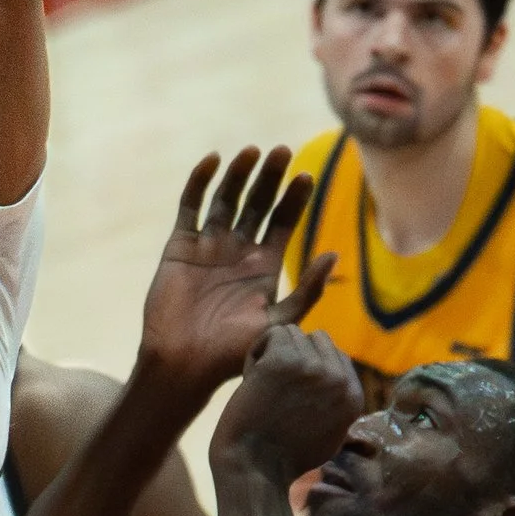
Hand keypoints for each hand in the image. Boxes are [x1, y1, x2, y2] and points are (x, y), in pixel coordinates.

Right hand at [140, 147, 331, 405]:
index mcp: (264, 266)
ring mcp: (208, 247)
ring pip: (226, 198)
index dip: (295, 198)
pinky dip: (200, 182)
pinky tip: (213, 160)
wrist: (184, 365)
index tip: (305, 176)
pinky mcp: (180, 246)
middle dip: (270, 178)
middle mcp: (238, 252)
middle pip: (258, 203)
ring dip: (239, 174)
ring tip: (252, 152)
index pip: (284, 221)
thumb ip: (307, 290)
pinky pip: (191, 206)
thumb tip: (334, 254)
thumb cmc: (233, 353)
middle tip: (282, 151)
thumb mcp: (280, 322)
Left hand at [212, 316, 369, 479]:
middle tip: (274, 390)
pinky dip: (256, 354)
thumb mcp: (329, 434)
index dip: (307, 369)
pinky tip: (252, 381)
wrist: (254, 470)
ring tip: (262, 387)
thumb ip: (336, 402)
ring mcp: (314, 368)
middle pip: (318, 340)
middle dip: (293, 357)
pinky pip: (272, 334)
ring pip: (293, 334)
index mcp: (354, 397)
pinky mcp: (285, 360)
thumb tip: (338, 376)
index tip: (290, 396)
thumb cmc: (282, 458)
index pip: (337, 357)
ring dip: (272, 355)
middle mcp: (339, 380)